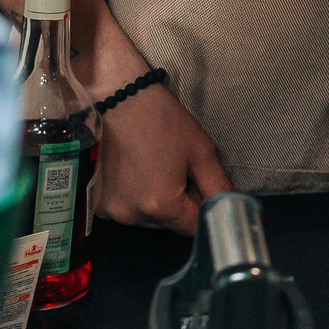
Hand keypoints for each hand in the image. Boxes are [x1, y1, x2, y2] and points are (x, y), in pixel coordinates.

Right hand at [94, 83, 231, 230]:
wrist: (119, 100)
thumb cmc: (162, 121)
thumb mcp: (202, 153)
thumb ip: (218, 188)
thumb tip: (229, 211)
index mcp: (160, 206)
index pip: (194, 228)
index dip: (203, 209)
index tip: (203, 188)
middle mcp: (132, 216)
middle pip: (171, 224)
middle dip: (181, 204)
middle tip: (180, 170)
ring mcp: (112, 211)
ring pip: (150, 219)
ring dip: (159, 202)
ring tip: (157, 167)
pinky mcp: (99, 203)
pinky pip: (129, 209)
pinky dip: (137, 197)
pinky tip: (137, 171)